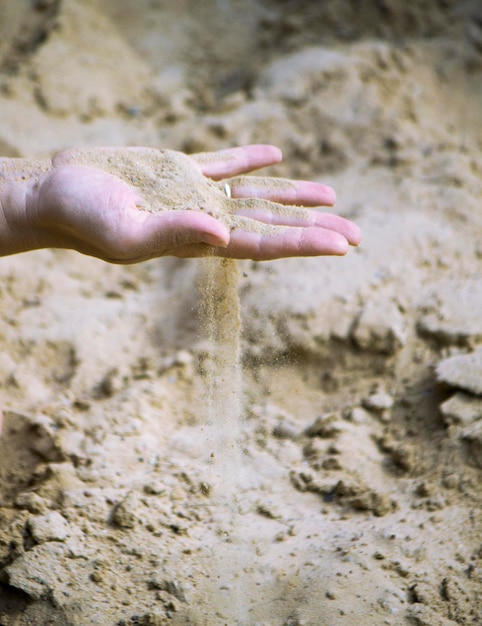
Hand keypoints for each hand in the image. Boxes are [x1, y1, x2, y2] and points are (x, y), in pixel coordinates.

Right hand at [24, 145, 359, 262]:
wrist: (56, 192)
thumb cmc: (84, 217)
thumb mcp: (127, 230)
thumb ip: (174, 233)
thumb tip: (223, 236)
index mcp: (197, 240)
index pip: (262, 244)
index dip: (303, 244)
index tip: (342, 245)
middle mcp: (205, 220)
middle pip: (270, 224)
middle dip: (312, 228)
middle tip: (356, 234)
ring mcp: (195, 195)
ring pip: (255, 196)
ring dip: (292, 196)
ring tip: (331, 196)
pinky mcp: (181, 170)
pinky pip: (225, 164)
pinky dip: (250, 160)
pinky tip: (276, 156)